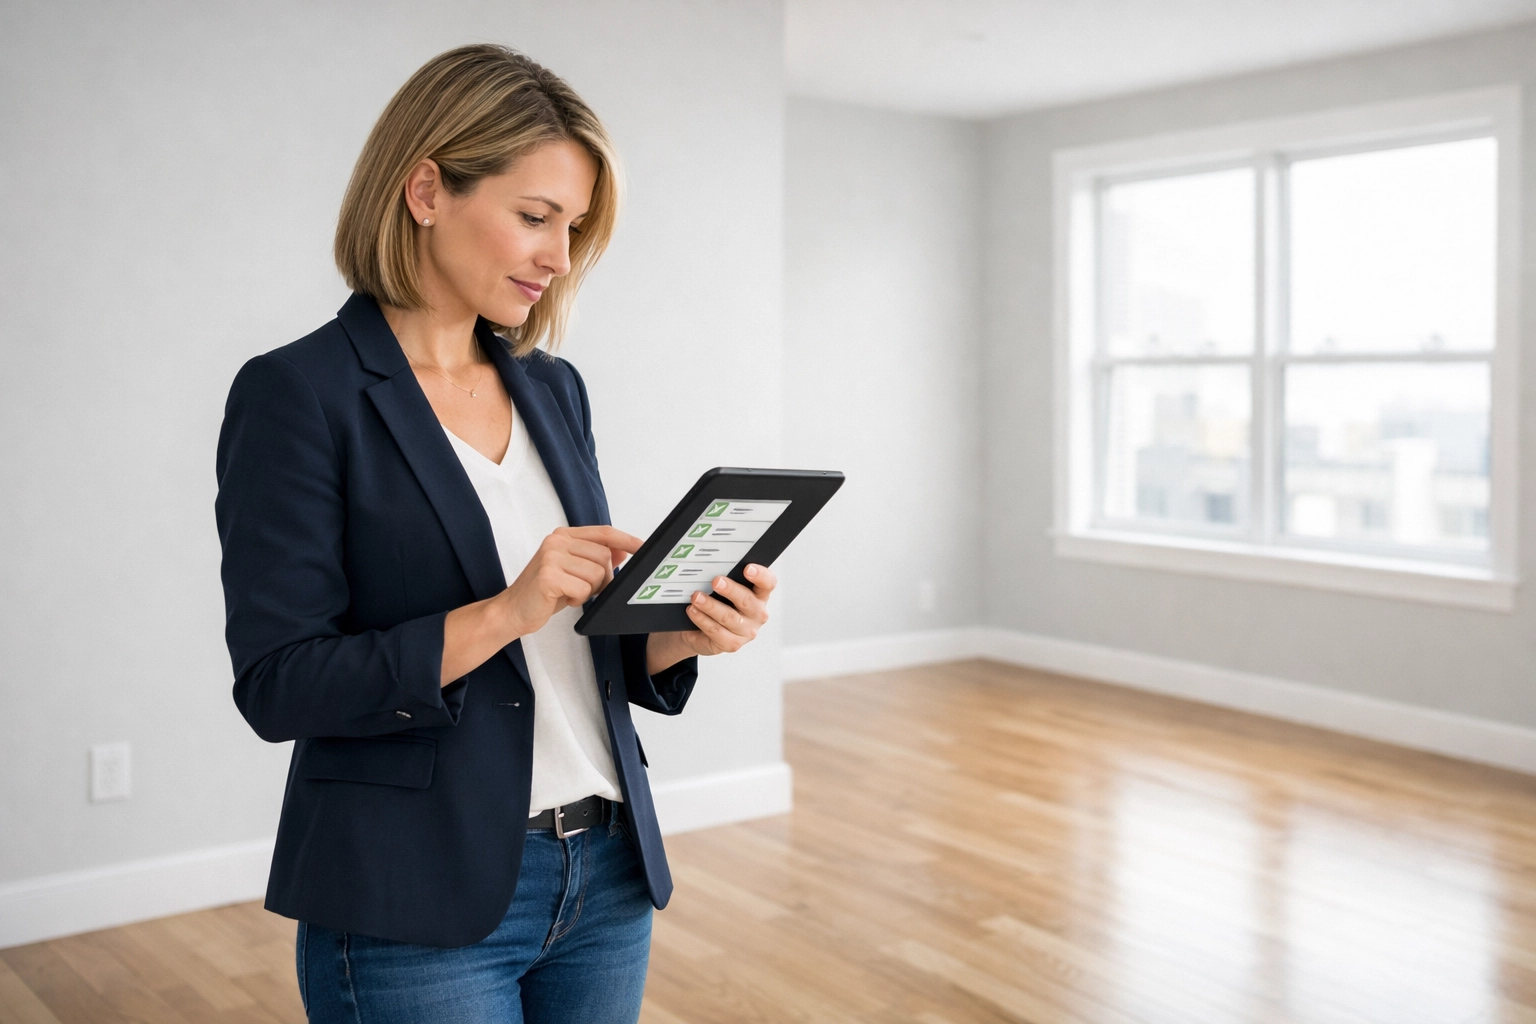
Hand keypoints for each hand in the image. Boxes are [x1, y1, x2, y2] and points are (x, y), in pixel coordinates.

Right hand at [499, 525, 641, 636]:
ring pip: (597, 574)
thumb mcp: (573, 571)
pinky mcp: (548, 576)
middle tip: (584, 589)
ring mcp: (551, 557)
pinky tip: (562, 599)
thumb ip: (595, 558)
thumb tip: (623, 549)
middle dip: (603, 579)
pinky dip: (578, 600)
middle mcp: (556, 541)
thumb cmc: (543, 592)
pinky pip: (583, 589)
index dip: (626, 539)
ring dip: (589, 591)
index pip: (603, 532)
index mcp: (563, 536)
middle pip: (604, 556)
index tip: (642, 547)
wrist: (513, 610)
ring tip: (569, 593)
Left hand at [646, 563, 775, 672]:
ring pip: (729, 617)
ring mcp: (746, 631)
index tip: (747, 568)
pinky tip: (693, 611)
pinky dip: (702, 619)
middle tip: (716, 581)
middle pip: (747, 601)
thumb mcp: (723, 589)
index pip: (768, 583)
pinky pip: (716, 631)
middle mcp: (757, 614)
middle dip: (731, 590)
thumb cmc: (716, 603)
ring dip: (711, 606)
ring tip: (696, 597)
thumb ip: (725, 577)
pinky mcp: (731, 644)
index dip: (760, 576)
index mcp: (760, 595)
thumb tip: (711, 563)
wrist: (700, 631)